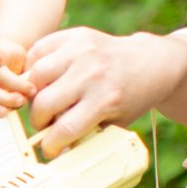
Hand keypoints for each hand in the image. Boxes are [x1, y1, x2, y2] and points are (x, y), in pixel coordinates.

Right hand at [24, 28, 179, 156]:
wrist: (153, 62)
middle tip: (45, 123)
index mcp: (106, 99)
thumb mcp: (116, 122)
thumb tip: (57, 152)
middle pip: (43, 103)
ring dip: (33, 92)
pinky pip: (38, 51)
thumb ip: (86, 135)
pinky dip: (33, 66)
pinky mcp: (76, 36)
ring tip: (42, 99)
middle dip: (39, 120)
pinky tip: (43, 78)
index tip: (50, 149)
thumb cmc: (131, 97)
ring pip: (35, 76)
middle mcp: (93, 73)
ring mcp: (83, 51)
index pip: (63, 129)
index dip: (51, 145)